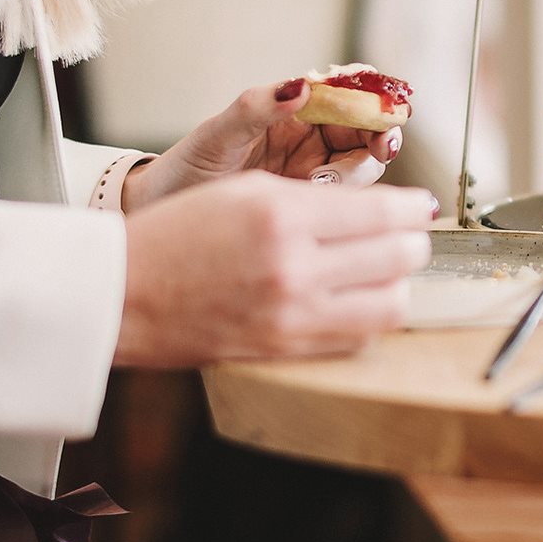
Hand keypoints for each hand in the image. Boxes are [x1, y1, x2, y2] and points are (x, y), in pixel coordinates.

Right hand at [115, 171, 436, 366]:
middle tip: (409, 236)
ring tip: (386, 271)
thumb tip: (375, 208)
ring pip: (390, 305)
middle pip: (398, 257)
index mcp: (282, 215)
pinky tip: (356, 301)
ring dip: (398, 285)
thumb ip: (314, 198)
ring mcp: (291, 315)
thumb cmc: (175, 235)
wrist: (121, 294)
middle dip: (412, 243)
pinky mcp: (285, 350)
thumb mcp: (244, 191)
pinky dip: (368, 318)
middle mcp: (293, 266)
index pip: (382, 212)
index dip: (412, 208)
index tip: (421, 206)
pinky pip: (357, 339)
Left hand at [121, 78, 403, 209]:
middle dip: (381, 134)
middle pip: (366, 129)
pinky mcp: (312, 206)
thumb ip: (258, 107)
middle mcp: (310, 138)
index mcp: (292, 110)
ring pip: (363, 165)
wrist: (166, 215)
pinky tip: (327, 206)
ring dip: (361, 170)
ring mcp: (314, 172)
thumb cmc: (188, 166)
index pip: (346, 92)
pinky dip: (349, 203)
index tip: (386, 105)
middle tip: (383, 146)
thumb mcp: (219, 133)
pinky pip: (346, 202)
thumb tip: (301, 84)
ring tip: (325, 182)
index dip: (372, 95)